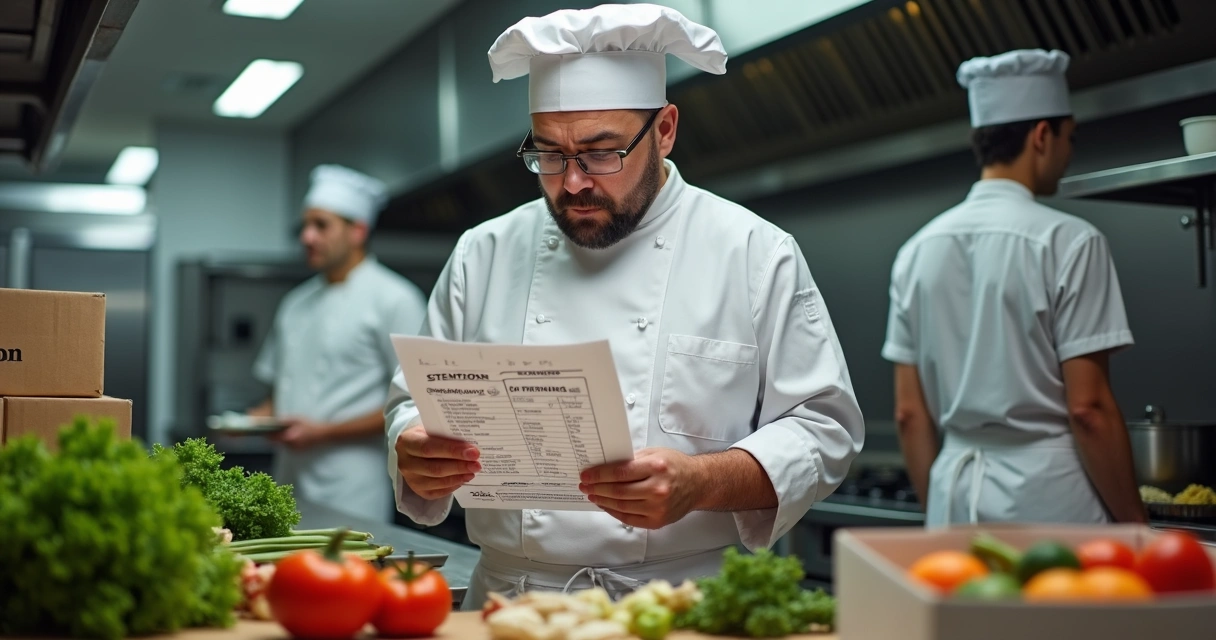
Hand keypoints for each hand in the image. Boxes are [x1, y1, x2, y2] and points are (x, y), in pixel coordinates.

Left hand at [271, 417, 329, 449]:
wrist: (323, 435)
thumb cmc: (311, 426)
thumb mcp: (298, 419)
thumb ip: (286, 420)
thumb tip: (275, 421)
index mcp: (290, 438)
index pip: (273, 438)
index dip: (267, 434)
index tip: (262, 431)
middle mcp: (290, 446)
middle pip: (276, 442)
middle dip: (272, 436)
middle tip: (268, 430)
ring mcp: (294, 450)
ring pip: (281, 445)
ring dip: (279, 439)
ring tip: (278, 432)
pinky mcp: (297, 451)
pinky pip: (287, 447)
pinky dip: (285, 442)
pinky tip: (288, 436)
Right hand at [395, 425, 480, 499]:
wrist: (413, 447)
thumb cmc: (427, 436)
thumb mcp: (432, 429)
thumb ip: (447, 436)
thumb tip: (470, 446)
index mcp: (407, 442)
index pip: (429, 448)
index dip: (452, 451)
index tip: (472, 452)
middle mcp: (405, 462)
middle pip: (435, 468)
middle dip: (459, 466)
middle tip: (477, 464)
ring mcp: (410, 479)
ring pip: (437, 481)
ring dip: (458, 477)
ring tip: (473, 471)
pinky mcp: (417, 490)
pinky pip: (437, 491)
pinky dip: (453, 485)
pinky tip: (463, 478)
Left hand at [579, 448, 703, 529]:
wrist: (699, 483)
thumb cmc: (676, 466)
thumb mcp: (655, 453)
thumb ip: (631, 459)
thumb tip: (605, 466)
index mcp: (656, 467)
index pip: (620, 472)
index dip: (599, 475)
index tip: (586, 475)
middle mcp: (658, 489)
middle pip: (618, 491)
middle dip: (597, 488)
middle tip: (585, 485)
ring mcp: (658, 507)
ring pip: (621, 506)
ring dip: (602, 501)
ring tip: (592, 495)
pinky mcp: (657, 521)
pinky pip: (629, 518)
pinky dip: (614, 512)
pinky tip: (606, 505)